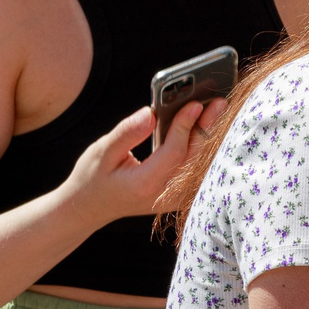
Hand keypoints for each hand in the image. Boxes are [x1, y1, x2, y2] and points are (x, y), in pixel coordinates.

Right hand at [58, 100, 219, 227]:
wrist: (89, 206)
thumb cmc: (92, 176)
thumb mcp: (101, 151)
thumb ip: (126, 133)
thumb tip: (150, 113)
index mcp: (145, 184)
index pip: (175, 152)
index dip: (185, 126)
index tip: (195, 103)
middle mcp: (163, 195)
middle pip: (194, 158)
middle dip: (207, 128)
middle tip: (219, 102)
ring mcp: (173, 199)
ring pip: (199, 165)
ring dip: (209, 137)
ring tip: (217, 110)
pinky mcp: (176, 196)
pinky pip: (195, 169)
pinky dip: (202, 147)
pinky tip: (208, 127)